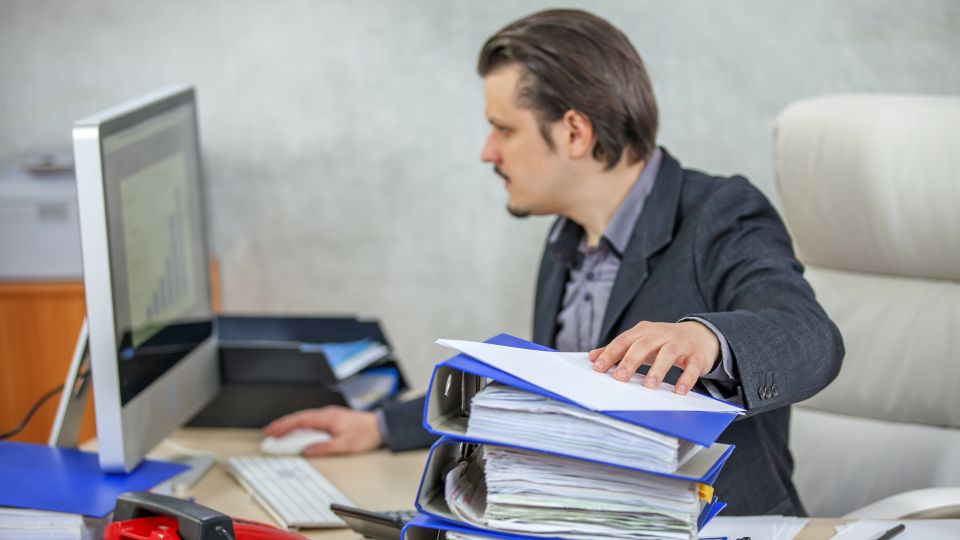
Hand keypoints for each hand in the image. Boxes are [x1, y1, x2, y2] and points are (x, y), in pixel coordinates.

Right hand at [263, 406, 381, 456]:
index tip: (271, 431)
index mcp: (327, 417)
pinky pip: (312, 423)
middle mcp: (326, 414)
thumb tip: (306, 451)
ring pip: (305, 420)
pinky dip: (301, 428)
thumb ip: (324, 448)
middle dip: (282, 426)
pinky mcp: (332, 420)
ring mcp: (328, 416)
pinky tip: (296, 435)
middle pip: (299, 419)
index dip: (283, 426)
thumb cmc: (366, 433)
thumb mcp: (344, 445)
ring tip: (278, 436)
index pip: (300, 420)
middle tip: (269, 435)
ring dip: (291, 428)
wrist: (381, 426)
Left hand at [588, 320, 718, 394]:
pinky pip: (692, 366)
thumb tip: (592, 357)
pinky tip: (679, 390)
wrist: (700, 335)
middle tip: (620, 377)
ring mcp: (680, 344)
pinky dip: (687, 378)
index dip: (611, 354)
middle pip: (644, 345)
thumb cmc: (663, 342)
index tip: (598, 367)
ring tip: (649, 386)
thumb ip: (617, 349)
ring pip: (668, 353)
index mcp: (644, 331)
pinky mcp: (696, 356)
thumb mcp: (640, 342)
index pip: (624, 340)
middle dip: (630, 361)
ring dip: (658, 369)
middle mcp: (661, 334)